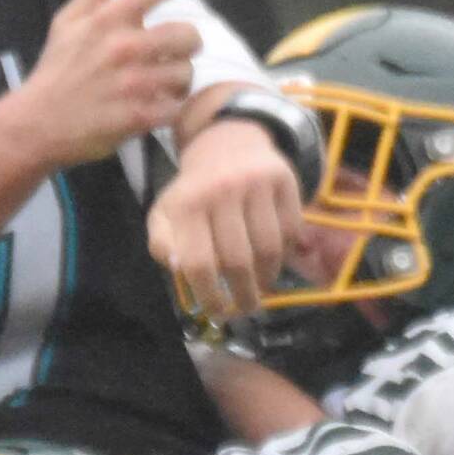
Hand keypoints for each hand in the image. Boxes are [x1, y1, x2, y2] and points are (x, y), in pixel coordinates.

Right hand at [15, 0, 226, 167]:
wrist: (37, 124)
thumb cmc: (57, 70)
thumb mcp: (69, 22)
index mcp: (109, 20)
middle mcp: (124, 47)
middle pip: (187, 34)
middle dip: (187, 45)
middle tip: (172, 55)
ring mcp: (133, 83)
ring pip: (186, 73)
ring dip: (179, 81)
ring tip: (159, 85)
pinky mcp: (138, 116)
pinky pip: (177, 106)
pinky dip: (171, 108)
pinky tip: (154, 108)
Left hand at [149, 117, 304, 319]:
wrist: (227, 143)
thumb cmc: (195, 191)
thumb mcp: (166, 213)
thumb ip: (163, 244)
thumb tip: (178, 270)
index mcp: (186, 203)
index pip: (198, 262)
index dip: (209, 295)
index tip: (218, 311)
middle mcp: (221, 190)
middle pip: (237, 260)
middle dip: (244, 294)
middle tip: (247, 307)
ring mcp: (255, 183)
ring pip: (268, 248)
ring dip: (267, 277)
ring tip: (262, 286)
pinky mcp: (283, 179)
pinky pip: (290, 230)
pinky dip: (286, 252)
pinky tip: (274, 259)